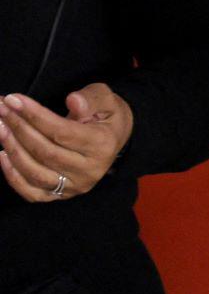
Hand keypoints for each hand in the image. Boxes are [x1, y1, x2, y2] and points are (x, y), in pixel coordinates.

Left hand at [0, 85, 133, 201]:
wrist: (113, 139)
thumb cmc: (106, 116)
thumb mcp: (105, 98)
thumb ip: (91, 98)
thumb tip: (72, 101)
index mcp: (102, 144)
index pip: (61, 132)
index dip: (34, 116)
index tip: (13, 100)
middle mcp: (89, 170)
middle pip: (44, 151)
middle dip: (18, 128)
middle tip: (2, 109)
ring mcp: (74, 186)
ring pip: (35, 172)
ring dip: (12, 149)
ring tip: (0, 127)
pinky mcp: (61, 195)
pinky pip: (32, 192)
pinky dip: (13, 176)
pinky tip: (3, 155)